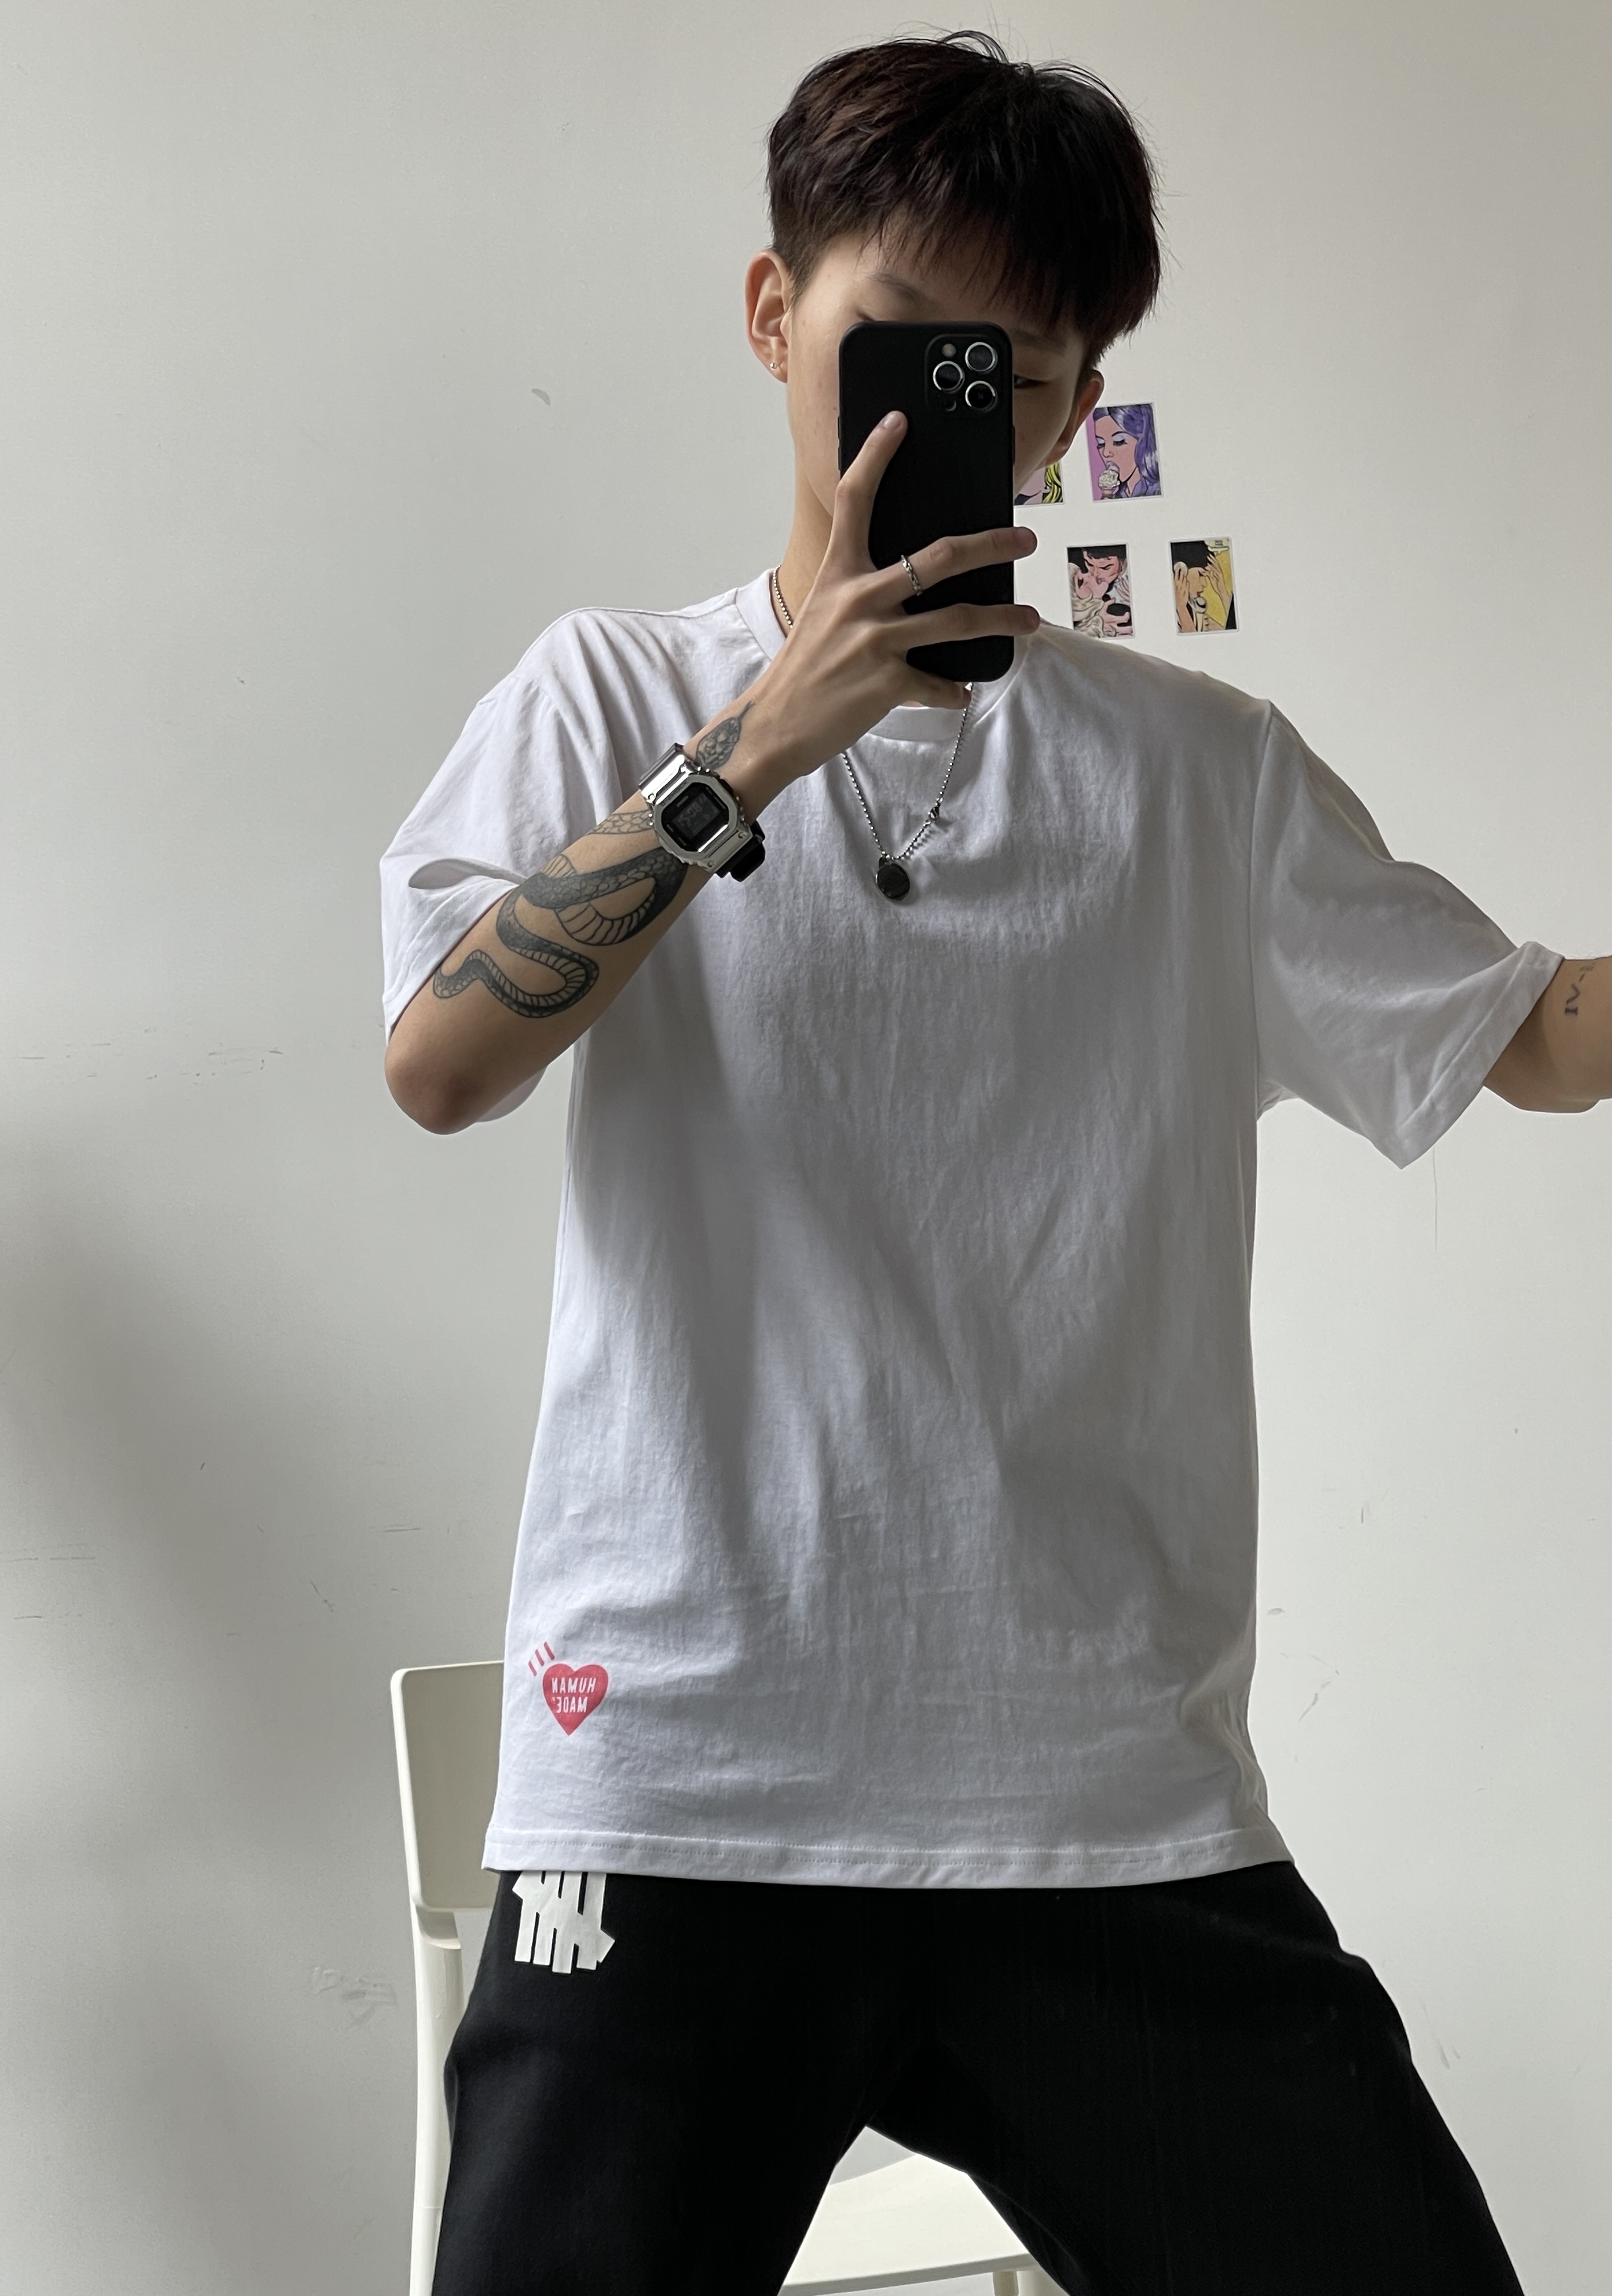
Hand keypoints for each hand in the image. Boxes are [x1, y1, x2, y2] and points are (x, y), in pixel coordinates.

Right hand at [720, 412, 1038, 809]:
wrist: (773, 726)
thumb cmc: (803, 669)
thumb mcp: (823, 614)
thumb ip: (859, 590)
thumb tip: (911, 580)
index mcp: (838, 573)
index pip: (856, 499)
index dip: (876, 455)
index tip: (898, 421)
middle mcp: (858, 599)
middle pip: (938, 557)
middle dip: (990, 544)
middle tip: (1024, 538)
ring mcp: (875, 641)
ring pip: (957, 620)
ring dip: (1002, 619)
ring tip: (1027, 620)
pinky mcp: (887, 683)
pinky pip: (940, 684)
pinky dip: (954, 690)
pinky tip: (961, 691)